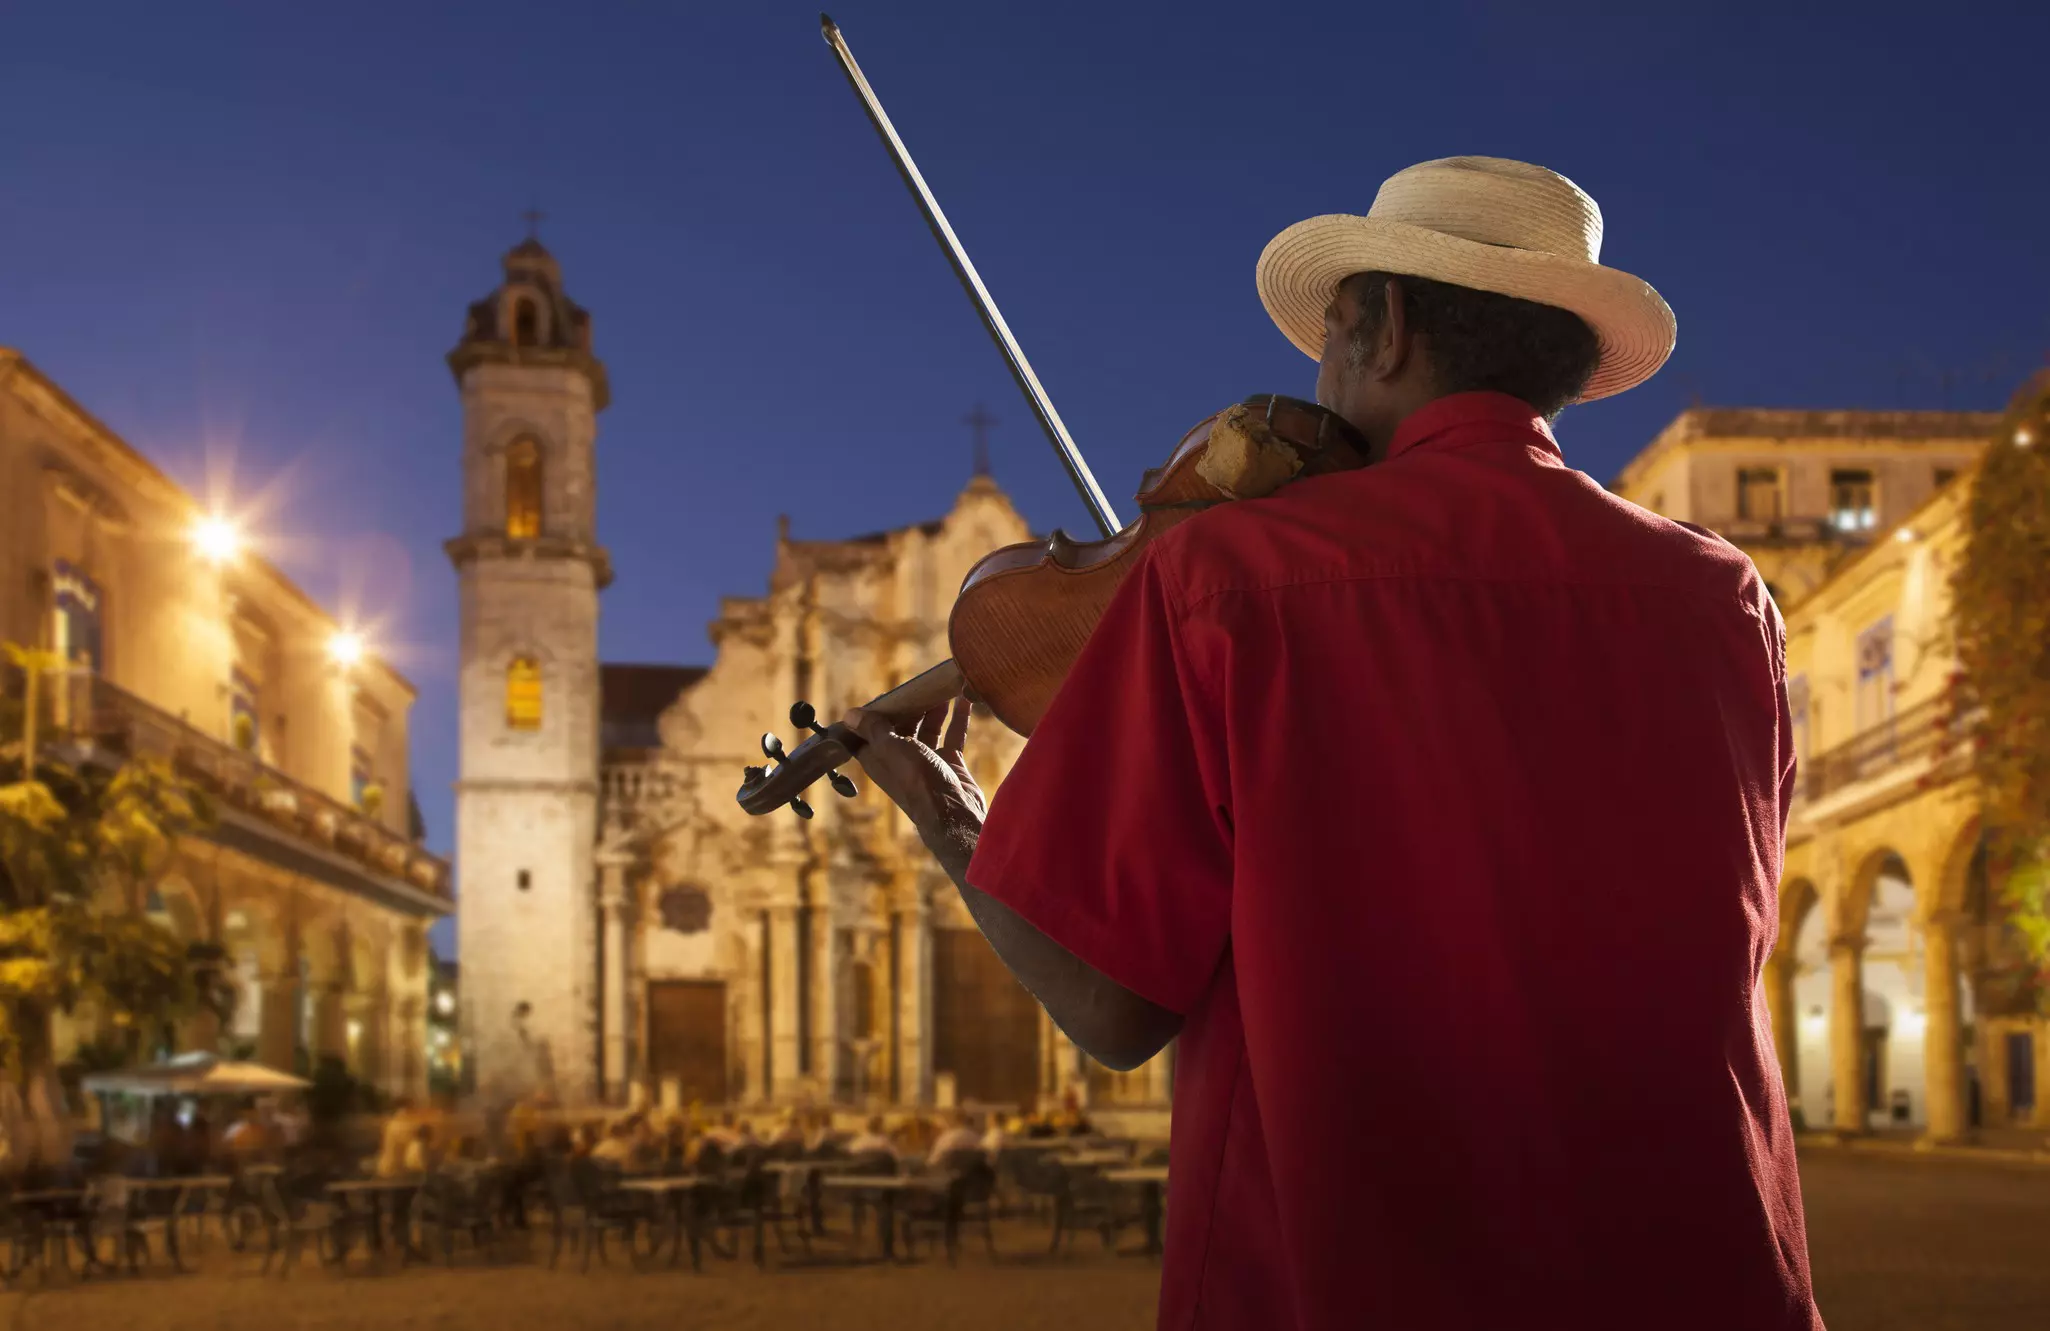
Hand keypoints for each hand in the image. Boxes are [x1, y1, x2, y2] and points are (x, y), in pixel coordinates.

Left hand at [841, 694, 986, 844]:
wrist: (952, 812)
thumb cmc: (916, 779)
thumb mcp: (890, 747)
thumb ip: (873, 728)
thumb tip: (849, 714)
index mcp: (878, 757)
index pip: (871, 730)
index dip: (878, 711)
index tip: (888, 691)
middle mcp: (899, 759)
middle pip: (902, 726)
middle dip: (910, 705)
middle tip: (921, 684)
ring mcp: (925, 762)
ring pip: (928, 729)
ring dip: (934, 710)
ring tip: (942, 688)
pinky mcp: (948, 763)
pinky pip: (952, 736)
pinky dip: (957, 719)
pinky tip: (963, 700)